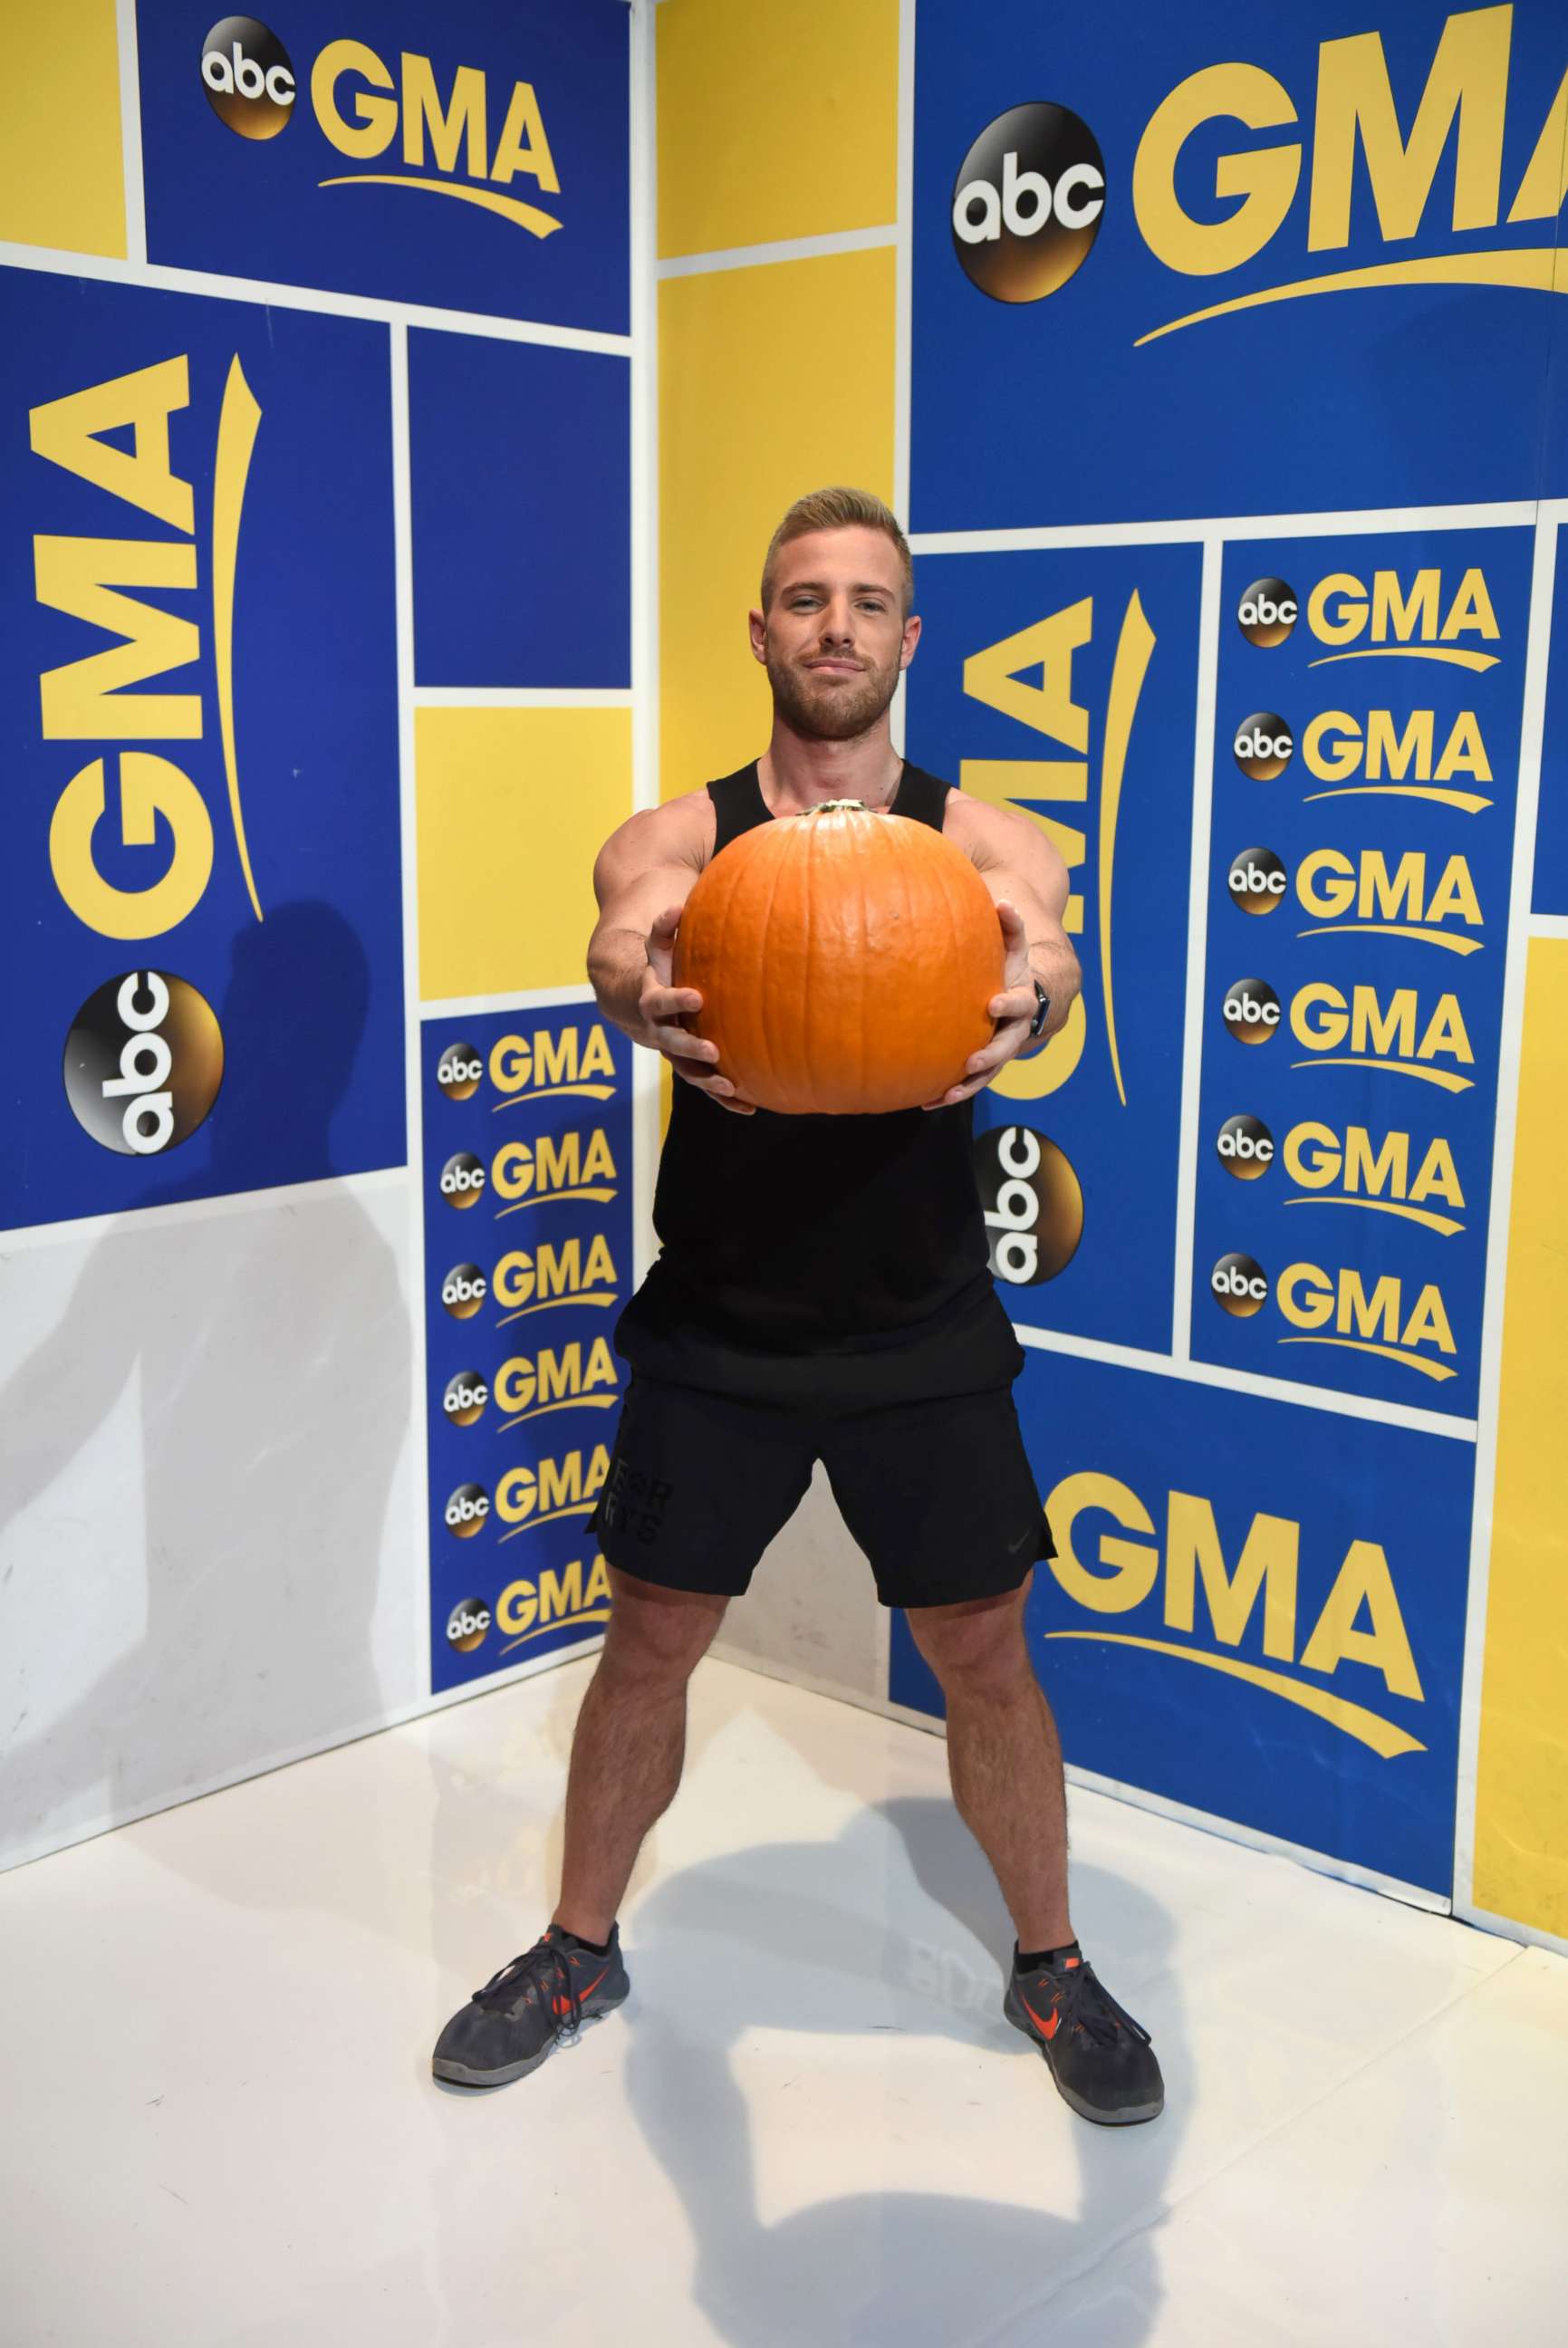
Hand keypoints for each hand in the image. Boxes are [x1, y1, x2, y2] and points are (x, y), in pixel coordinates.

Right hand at [638, 905, 756, 1115]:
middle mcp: (659, 1031)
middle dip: (691, 1049)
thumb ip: (664, 927)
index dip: (676, 1000)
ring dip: (708, 1082)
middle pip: (671, 1044)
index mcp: (652, 1001)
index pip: (660, 1001)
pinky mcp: (688, 1066)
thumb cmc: (657, 967)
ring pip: (687, 1072)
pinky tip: (750, 1107)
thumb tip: (678, 906)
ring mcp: (673, 1052)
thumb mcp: (656, 946)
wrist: (636, 1001)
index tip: (697, 997)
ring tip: (733, 1087)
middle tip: (714, 1051)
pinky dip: (724, 1098)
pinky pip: (705, 1085)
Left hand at [921, 899, 1038, 1109]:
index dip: (1009, 1005)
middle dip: (992, 1054)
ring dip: (971, 1085)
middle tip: (972, 1060)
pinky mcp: (982, 1065)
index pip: (1020, 1004)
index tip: (992, 1004)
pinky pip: (969, 1083)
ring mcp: (999, 1050)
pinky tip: (925, 1102)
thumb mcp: (1014, 944)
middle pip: (1008, 1047)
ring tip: (950, 1093)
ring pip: (989, 1073)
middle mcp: (1014, 1030)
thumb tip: (1001, 901)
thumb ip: (1010, 924)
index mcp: (1022, 1000)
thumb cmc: (1010, 965)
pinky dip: (950, 1094)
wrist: (1022, 995)